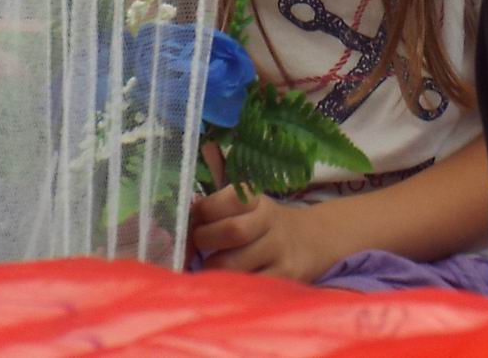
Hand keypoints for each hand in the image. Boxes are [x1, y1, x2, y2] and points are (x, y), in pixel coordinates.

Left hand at [188, 185, 347, 281]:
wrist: (313, 240)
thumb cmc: (264, 226)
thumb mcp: (248, 209)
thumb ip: (215, 212)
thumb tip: (174, 226)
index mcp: (257, 200)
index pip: (227, 199)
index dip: (203, 212)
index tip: (195, 222)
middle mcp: (271, 221)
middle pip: (233, 231)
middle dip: (206, 242)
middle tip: (200, 250)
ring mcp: (280, 251)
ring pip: (234, 266)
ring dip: (213, 271)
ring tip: (212, 269)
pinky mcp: (285, 277)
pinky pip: (248, 287)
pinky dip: (230, 288)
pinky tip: (227, 285)